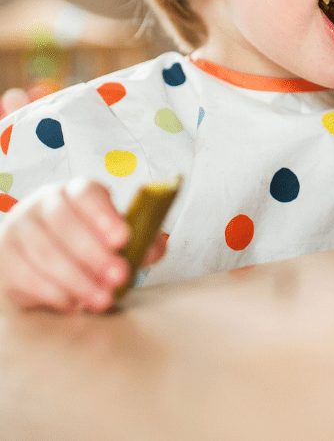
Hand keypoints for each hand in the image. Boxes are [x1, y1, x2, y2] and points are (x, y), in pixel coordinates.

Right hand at [0, 178, 165, 312]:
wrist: (43, 250)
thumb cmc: (90, 238)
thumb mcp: (116, 233)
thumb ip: (139, 239)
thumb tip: (156, 248)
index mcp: (76, 191)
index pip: (86, 194)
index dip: (104, 215)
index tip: (123, 238)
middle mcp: (43, 204)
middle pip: (64, 225)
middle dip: (94, 254)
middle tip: (119, 277)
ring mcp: (20, 230)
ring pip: (45, 253)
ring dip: (77, 280)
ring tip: (103, 299)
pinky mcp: (6, 259)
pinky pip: (25, 277)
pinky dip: (52, 293)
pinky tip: (74, 304)